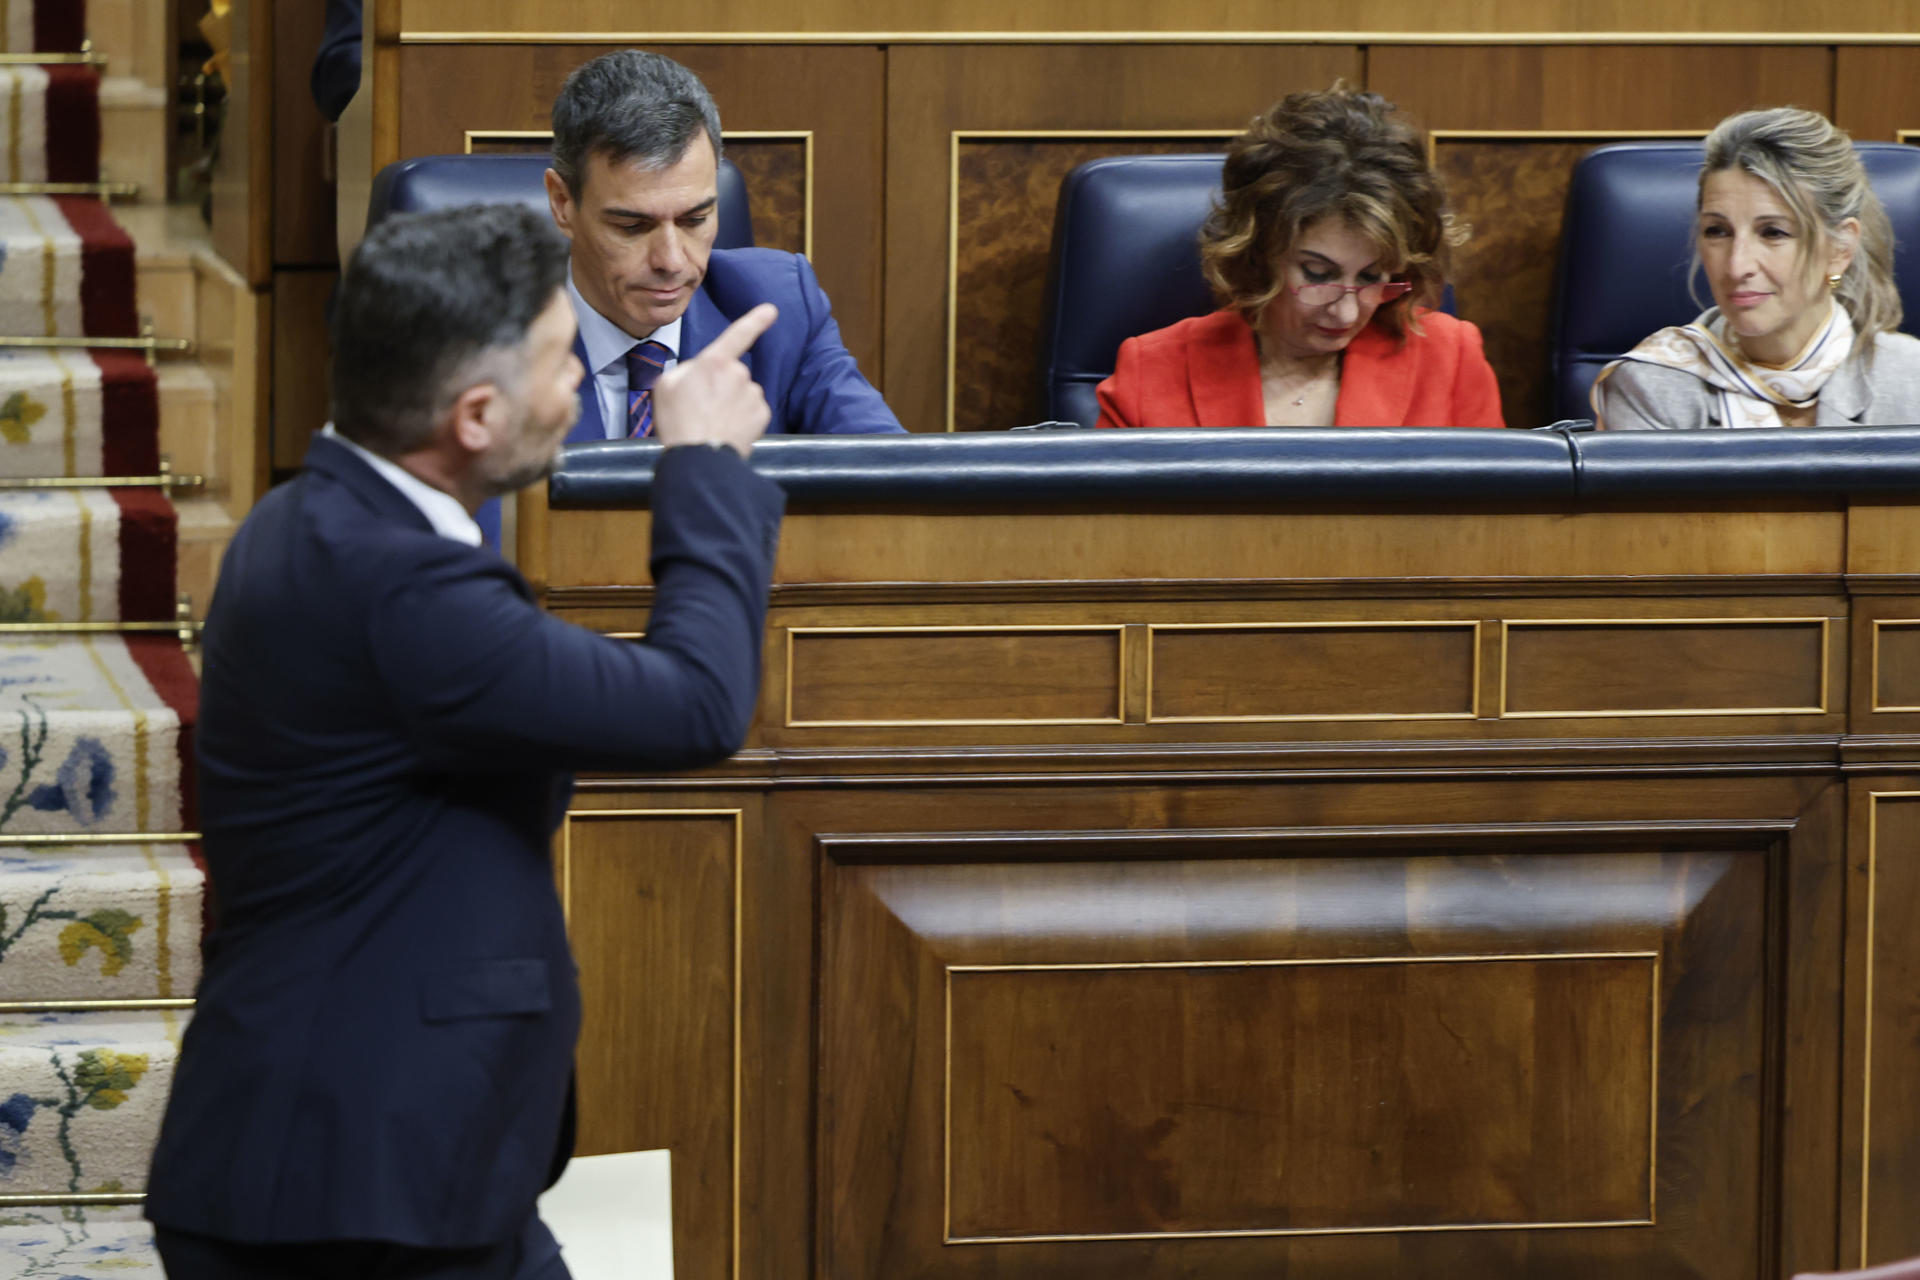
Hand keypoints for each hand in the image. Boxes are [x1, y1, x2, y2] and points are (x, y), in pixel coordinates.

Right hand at [651, 303, 776, 458]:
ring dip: (730, 403)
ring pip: (742, 393)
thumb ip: (686, 370)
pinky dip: (742, 418)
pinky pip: (752, 410)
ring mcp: (753, 394)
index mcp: (713, 361)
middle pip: (731, 373)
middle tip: (700, 408)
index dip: (755, 320)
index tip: (771, 310)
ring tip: (711, 422)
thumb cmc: (678, 422)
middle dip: (719, 386)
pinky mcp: (762, 414)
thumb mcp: (665, 386)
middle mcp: (738, 373)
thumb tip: (699, 372)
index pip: (737, 334)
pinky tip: (726, 429)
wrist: (699, 458)